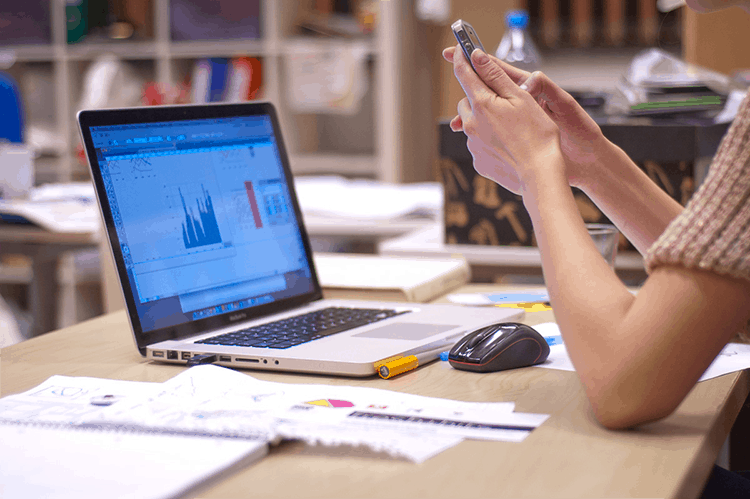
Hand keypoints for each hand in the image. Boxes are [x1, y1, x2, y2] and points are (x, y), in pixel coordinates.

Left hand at [447, 44, 564, 192]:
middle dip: (479, 97)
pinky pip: (479, 145)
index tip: (459, 49)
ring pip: (473, 124)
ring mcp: (473, 145)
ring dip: (485, 121)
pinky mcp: (478, 162)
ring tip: (510, 128)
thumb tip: (476, 56)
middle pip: (467, 101)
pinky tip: (509, 145)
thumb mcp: (520, 98)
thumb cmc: (538, 135)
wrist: (540, 175)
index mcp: (482, 104)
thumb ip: (495, 75)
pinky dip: (490, 141)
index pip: (464, 73)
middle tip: (503, 102)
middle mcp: (471, 124)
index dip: (460, 58)